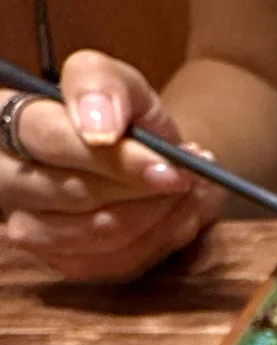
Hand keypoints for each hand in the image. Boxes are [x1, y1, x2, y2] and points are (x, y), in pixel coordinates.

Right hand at [0, 50, 223, 281]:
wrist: (145, 158)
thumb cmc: (123, 116)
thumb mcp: (118, 82)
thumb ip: (102, 84)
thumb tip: (99, 127)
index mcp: (8, 120)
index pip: (49, 139)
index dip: (110, 156)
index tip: (168, 166)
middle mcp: (7, 178)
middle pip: (76, 193)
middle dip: (144, 186)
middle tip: (190, 173)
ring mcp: (30, 227)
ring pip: (102, 232)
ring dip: (159, 213)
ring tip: (189, 187)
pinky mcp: (64, 262)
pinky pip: (119, 260)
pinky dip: (161, 237)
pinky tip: (178, 212)